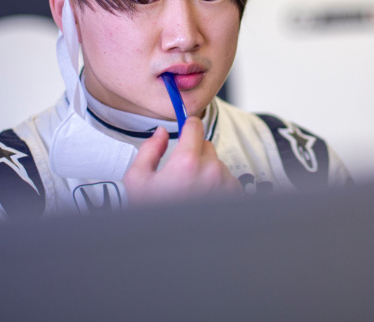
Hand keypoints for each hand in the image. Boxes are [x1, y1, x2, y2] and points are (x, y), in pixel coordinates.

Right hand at [122, 116, 241, 204]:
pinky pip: (228, 181)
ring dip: (207, 172)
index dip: (188, 125)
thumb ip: (149, 150)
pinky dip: (218, 187)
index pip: (195, 126)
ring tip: (191, 194)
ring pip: (218, 165)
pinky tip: (203, 201)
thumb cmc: (153, 216)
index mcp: (187, 163)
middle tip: (181, 175)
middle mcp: (211, 171)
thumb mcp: (138, 180)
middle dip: (195, 154)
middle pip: (206, 146)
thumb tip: (160, 132)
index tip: (186, 128)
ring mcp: (226, 185)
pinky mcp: (236, 197)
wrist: (172, 248)